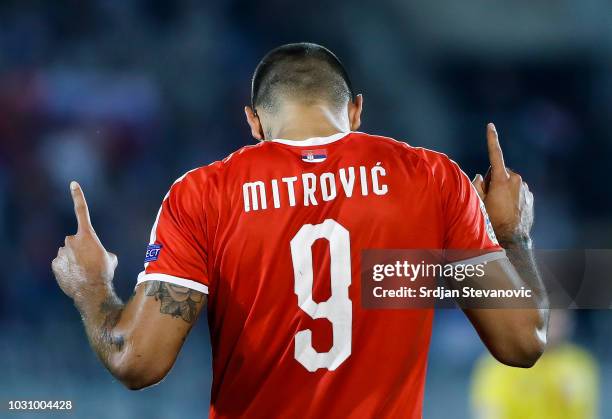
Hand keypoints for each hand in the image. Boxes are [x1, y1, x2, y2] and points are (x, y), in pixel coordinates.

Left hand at [52, 181, 117, 306]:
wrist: (92, 290)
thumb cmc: (105, 272)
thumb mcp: (110, 258)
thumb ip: (102, 251)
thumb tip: (99, 254)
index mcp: (87, 235)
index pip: (82, 211)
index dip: (78, 196)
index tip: (73, 183)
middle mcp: (71, 240)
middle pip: (76, 241)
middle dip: (81, 249)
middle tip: (90, 262)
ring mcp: (61, 252)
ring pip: (68, 253)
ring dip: (75, 259)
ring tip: (84, 271)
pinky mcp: (55, 264)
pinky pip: (62, 263)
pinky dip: (67, 268)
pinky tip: (75, 277)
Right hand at [472, 123, 533, 244]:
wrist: (513, 239)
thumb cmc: (492, 221)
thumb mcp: (478, 203)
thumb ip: (477, 186)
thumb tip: (481, 176)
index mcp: (502, 180)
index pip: (495, 155)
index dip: (491, 139)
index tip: (490, 125)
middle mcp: (516, 180)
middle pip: (500, 172)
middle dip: (494, 180)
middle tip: (489, 199)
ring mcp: (525, 188)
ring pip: (509, 182)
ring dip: (503, 189)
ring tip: (500, 207)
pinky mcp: (530, 196)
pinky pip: (517, 191)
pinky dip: (512, 197)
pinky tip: (509, 210)